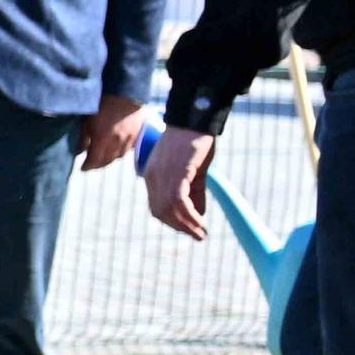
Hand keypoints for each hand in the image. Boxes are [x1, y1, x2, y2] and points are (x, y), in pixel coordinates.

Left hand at [80, 93, 149, 173]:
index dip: (87, 166)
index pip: (94, 160)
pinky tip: (114, 151)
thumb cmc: (102, 104)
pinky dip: (119, 153)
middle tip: (91, 165)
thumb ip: (82, 138)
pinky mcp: (137, 134)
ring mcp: (128, 139)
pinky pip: (127, 149)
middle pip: (107, 161)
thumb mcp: (86, 121)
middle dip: (97, 165)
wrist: (126, 93)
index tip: (82, 168)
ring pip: (118, 156)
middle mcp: (116, 142)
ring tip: (102, 159)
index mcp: (102, 139)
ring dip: (109, 160)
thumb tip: (79, 151)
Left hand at [141, 125, 214, 240]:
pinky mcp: (175, 173)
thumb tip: (200, 213)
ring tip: (202, 234)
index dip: (172, 221)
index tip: (188, 229)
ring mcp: (161, 175)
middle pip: (160, 211)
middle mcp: (152, 177)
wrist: (195, 118)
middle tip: (197, 236)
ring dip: (186, 225)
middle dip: (179, 227)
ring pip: (169, 210)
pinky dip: (189, 216)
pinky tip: (201, 223)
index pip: (156, 206)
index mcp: (152, 175)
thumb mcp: (194, 170)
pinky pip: (178, 202)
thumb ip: (195, 191)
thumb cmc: (195, 140)